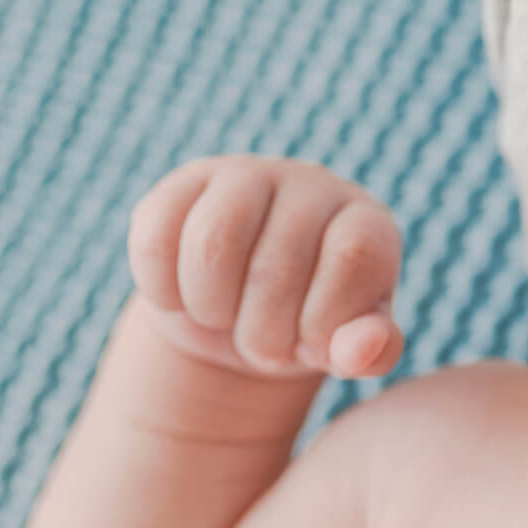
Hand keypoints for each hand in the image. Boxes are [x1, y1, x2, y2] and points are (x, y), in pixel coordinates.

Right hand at [126, 154, 404, 381]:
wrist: (237, 315)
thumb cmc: (305, 329)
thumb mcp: (344, 347)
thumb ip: (371, 352)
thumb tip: (366, 348)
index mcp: (364, 220)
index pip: (354, 257)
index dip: (325, 319)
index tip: (313, 345)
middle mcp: (311, 184)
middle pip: (277, 264)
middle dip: (263, 333)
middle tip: (264, 346)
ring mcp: (245, 175)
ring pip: (213, 242)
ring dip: (212, 309)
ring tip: (224, 320)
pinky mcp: (183, 185)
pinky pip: (156, 239)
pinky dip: (165, 291)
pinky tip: (182, 299)